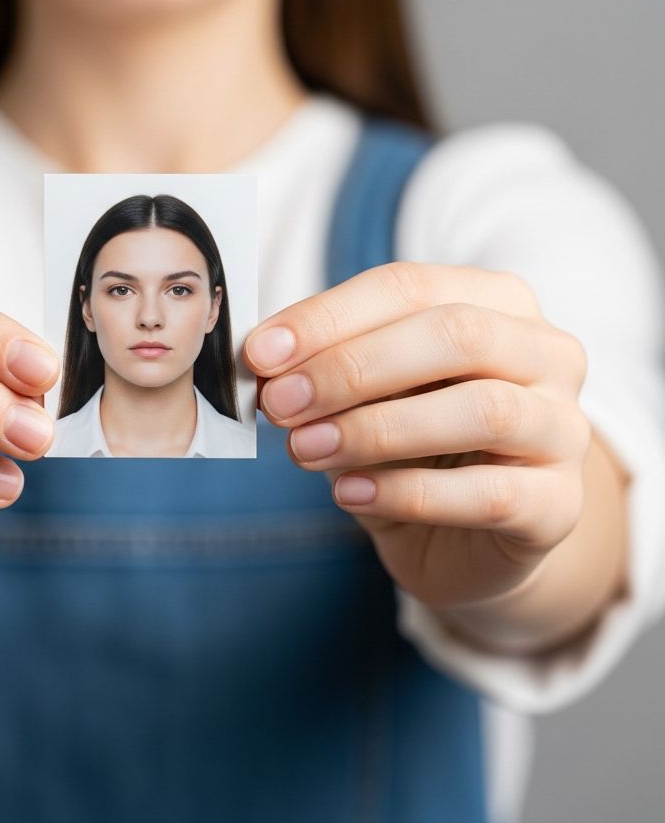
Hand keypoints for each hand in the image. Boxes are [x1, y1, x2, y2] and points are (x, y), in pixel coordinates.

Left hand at [243, 262, 591, 608]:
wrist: (464, 535)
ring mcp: (563, 428)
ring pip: (483, 410)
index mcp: (496, 301)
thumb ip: (325, 363)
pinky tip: (347, 494)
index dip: (328, 317)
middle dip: (352, 367)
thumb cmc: (410, 441)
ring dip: (377, 429)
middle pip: (455, 335)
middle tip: (279, 403)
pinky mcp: (561, 505)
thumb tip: (261, 359)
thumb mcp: (365, 389)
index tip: (259, 353)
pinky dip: (406, 493)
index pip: (409, 286)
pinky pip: (490, 493)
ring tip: (304, 449)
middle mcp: (546, 353)